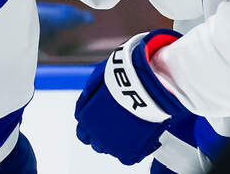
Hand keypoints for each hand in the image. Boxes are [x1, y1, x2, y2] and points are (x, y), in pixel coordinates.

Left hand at [75, 30, 191, 164]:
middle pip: (95, 141)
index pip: (82, 131)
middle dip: (102, 134)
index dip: (90, 128)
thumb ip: (92, 90)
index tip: (99, 124)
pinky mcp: (129, 150)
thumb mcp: (100, 76)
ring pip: (109, 149)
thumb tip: (86, 98)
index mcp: (85, 116)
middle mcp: (95, 132)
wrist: (147, 80)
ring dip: (116, 141)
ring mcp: (112, 142)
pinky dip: (132, 148)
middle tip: (116, 125)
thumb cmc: (124, 73)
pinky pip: (127, 156)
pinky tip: (139, 137)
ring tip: (129, 129)